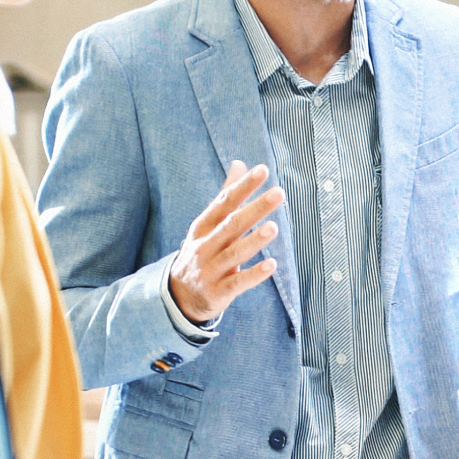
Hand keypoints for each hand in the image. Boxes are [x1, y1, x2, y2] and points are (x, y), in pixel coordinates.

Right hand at [169, 161, 284, 325]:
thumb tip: (239, 163)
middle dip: (255, 209)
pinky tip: (271, 265)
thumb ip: (226, 196)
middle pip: (232, 225)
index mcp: (203, 226)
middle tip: (278, 193)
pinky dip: (254, 274)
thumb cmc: (202, 251)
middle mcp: (204, 246)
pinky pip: (237, 282)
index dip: (243, 186)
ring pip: (234, 253)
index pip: (224, 202)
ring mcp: (210, 270)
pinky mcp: (218, 292)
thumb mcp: (208, 224)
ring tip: (274, 227)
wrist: (179, 295)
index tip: (262, 170)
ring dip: (254, 241)